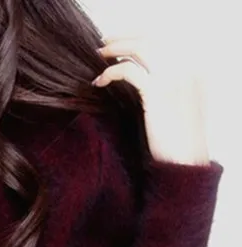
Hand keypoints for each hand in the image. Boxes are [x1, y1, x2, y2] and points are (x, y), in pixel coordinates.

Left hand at [92, 36, 209, 164]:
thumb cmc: (175, 143)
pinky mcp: (157, 92)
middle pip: (150, 41)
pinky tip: (100, 82)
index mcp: (192, 70)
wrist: (183, 163)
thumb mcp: (174, 109)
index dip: (138, 40)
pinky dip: (111, 72)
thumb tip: (139, 81)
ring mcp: (173, 78)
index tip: (119, 44)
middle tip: (104, 45)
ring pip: (139, 50)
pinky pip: (129, 70)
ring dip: (116, 50)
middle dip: (124, 40)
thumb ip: (162, 90)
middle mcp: (185, 68)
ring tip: (99, 57)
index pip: (162, 43)